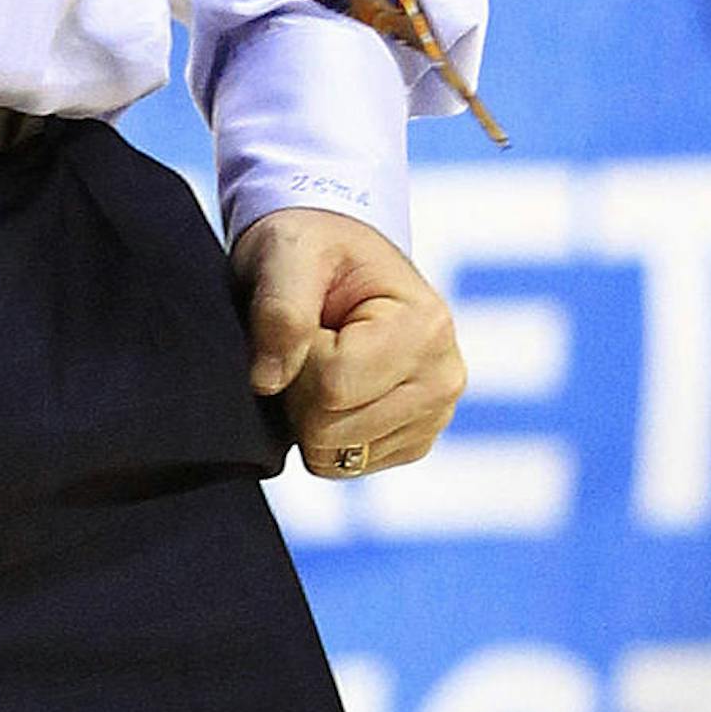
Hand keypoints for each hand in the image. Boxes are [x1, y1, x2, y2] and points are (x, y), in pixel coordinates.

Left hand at [230, 206, 464, 475]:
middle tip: (311, 338)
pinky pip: (344, 465)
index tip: (306, 319)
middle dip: (299, 389)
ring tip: (324, 356)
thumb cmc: (314, 246)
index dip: (295, 358)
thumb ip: (280, 311)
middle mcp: (443, 378)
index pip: (332, 387)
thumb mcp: (288, 251)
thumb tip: (267, 382)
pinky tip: (336, 383)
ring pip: (336, 457)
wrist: (334, 255)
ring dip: (309, 410)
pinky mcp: (412, 441)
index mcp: (425, 327)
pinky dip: (324, 428)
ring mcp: (432, 416)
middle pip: (332, 430)